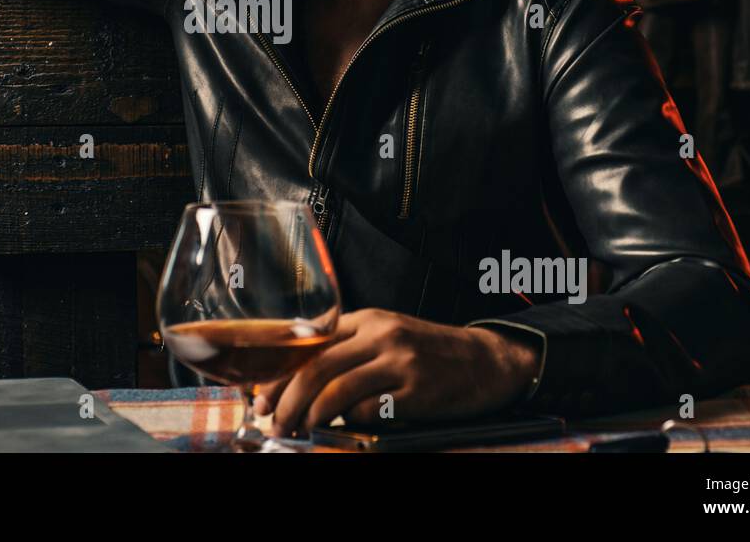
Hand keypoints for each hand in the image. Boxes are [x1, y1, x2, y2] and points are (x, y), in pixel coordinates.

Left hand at [252, 309, 540, 437]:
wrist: (487, 361)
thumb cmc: (430, 353)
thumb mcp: (387, 337)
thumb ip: (349, 349)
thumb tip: (299, 381)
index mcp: (368, 319)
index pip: (311, 342)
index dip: (281, 371)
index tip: (262, 396)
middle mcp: (381, 334)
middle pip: (318, 365)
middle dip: (287, 397)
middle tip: (273, 420)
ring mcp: (400, 361)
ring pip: (337, 388)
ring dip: (310, 414)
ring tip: (298, 430)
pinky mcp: (417, 390)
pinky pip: (370, 408)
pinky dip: (349, 420)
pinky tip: (342, 427)